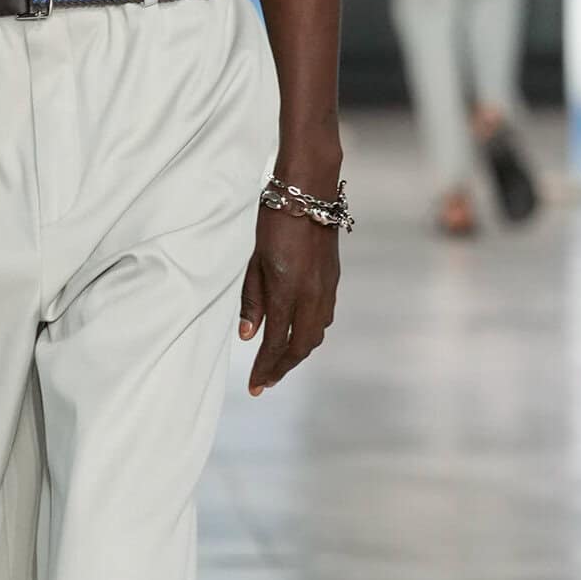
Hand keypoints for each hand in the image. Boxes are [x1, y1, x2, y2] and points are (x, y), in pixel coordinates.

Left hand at [239, 208, 339, 394]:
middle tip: (265, 382)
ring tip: (279, 363)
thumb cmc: (275, 222)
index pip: (276, 343)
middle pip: (301, 347)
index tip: (255, 385)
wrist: (308, 194)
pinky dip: (309, 334)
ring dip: (297, 353)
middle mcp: (312, 296)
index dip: (265, 368)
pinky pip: (323, 318)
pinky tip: (298, 335)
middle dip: (282, 368)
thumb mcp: (255, 262)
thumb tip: (248, 335)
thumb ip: (252, 301)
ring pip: (315, 334)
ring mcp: (326, 289)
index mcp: (288, 292)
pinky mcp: (333, 281)